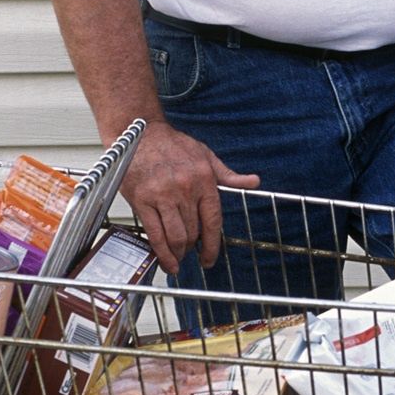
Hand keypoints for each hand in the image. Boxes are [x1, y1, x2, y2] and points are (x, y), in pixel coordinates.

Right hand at [120, 122, 259, 274]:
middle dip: (192, 248)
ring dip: (178, 253)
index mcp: (204, 180)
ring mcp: (162, 195)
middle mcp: (185, 189)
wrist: (140, 132)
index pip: (213, 220)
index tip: (209, 258)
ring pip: (176, 236)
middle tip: (189, 252)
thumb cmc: (172, 145)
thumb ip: (228, 175)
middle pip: (193, 232)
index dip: (212, 245)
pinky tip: (166, 261)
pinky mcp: (142, 200)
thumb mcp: (205, 155)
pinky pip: (154, 234)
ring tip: (178, 257)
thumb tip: (253, 182)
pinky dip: (161, 253)